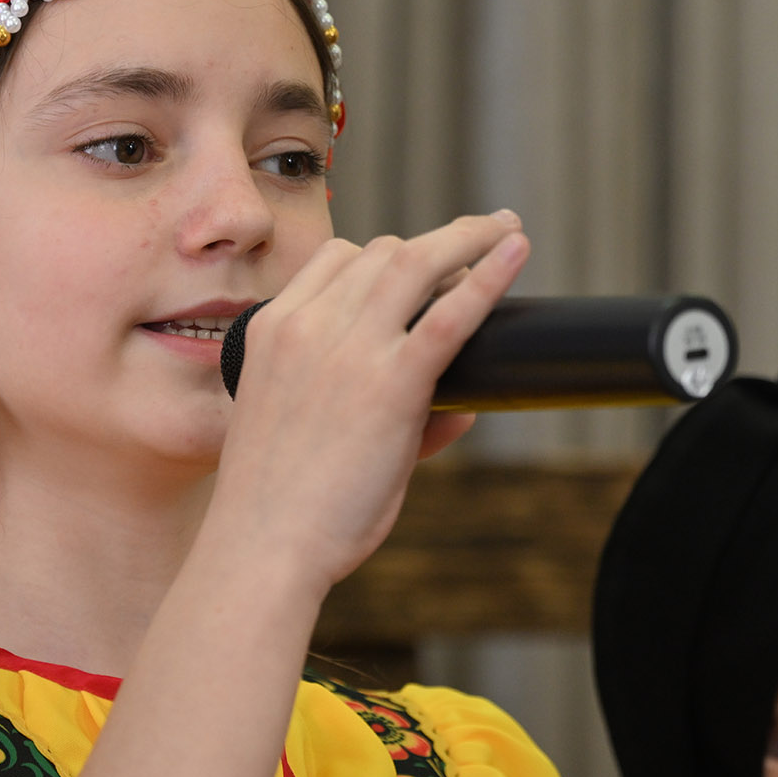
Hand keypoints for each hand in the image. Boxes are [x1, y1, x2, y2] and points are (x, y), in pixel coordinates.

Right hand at [205, 210, 528, 601]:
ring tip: (505, 231)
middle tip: (481, 236)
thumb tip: (462, 411)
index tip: (418, 267)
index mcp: (271, 330)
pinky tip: (517, 251)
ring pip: (416, 262)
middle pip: (382, 253)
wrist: (261, 545)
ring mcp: (349, 349)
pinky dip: (490, 275)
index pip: (336, 260)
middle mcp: (307, 325)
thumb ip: (376, 411)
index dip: (383, 257)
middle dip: (436, 243)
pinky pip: (450, 314)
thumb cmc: (280, 507)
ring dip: (468, 239)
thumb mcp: (302, 434)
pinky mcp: (392, 383)